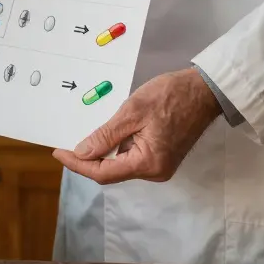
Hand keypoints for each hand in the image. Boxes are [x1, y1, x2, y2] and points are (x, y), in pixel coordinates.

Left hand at [53, 69, 222, 184]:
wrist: (204, 90)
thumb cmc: (170, 96)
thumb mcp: (132, 112)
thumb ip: (105, 136)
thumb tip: (81, 153)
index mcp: (148, 164)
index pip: (103, 173)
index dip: (77, 164)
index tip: (58, 152)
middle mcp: (155, 172)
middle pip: (111, 171)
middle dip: (87, 159)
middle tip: (65, 144)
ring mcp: (160, 165)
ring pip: (120, 164)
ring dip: (101, 152)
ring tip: (81, 136)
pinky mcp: (162, 156)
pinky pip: (131, 156)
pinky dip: (116, 147)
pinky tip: (104, 134)